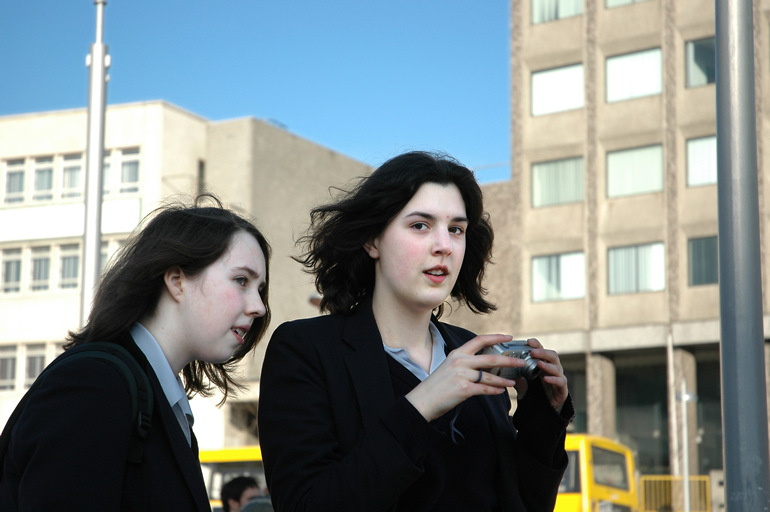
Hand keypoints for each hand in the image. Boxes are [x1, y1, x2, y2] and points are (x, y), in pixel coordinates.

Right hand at [405, 334, 520, 421]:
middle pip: (491, 359)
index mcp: (457, 353)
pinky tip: (501, 391)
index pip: (480, 340)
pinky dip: (495, 391)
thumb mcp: (449, 367)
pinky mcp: (464, 389)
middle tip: (521, 361)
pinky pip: (485, 389)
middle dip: (509, 360)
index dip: (496, 337)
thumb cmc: (436, 385)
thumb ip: (465, 363)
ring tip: (513, 381)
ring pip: (490, 377)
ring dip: (504, 380)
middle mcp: (460, 361)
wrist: (423, 400)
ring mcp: (462, 375)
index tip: (509, 337)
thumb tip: (484, 366)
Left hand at [513, 338, 568, 413]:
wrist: (546, 410)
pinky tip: (545, 379)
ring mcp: (559, 378)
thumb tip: (506, 372)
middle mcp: (553, 369)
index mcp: (544, 365)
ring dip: (547, 365)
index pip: (542, 351)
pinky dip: (553, 379)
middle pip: (552, 355)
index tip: (529, 341)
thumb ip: (517, 378)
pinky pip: (560, 381)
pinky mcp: (563, 389)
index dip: (537, 345)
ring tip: (539, 363)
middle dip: (543, 352)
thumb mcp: (524, 384)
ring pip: (557, 368)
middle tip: (533, 351)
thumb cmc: (537, 393)